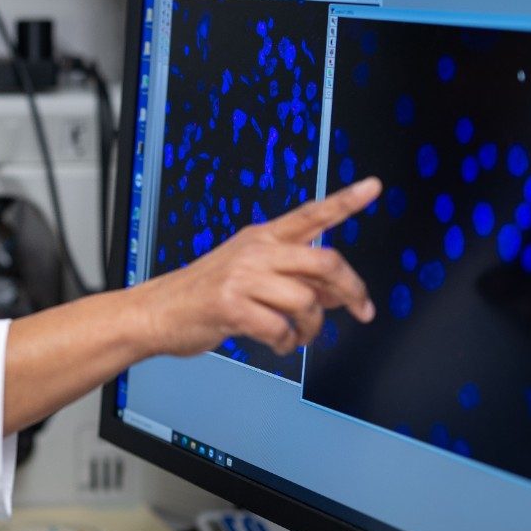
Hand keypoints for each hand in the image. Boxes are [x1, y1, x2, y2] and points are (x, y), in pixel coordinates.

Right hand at [131, 177, 381, 356]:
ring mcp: (242, 277)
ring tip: (296, 336)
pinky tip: (275, 343)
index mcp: (262, 237)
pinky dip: (285, 344)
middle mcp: (255, 251)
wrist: (157, 312)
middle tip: (362, 309)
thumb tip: (340, 292)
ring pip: (307, 301)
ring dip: (311, 329)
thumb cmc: (205, 294)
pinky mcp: (231, 306)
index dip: (345, 201)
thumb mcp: (250, 274)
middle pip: (325, 260)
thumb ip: (295, 277)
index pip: (310, 214)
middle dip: (351, 289)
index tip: (373, 186)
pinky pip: (281, 329)